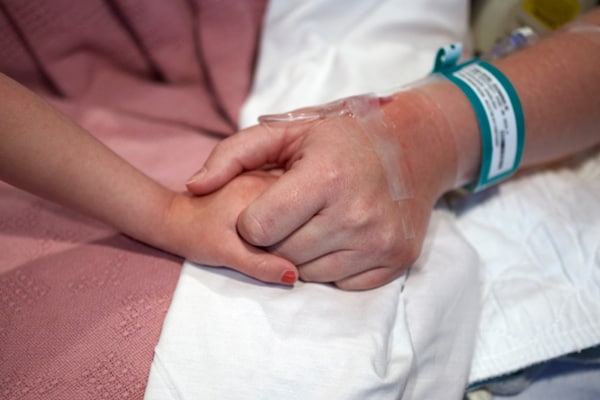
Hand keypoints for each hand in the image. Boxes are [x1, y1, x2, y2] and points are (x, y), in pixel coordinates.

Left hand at [187, 93, 457, 289]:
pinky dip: (331, 265)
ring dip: (301, 254)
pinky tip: (338, 236)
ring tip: (314, 222)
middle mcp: (355, 213)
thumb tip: (193, 188)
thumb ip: (232, 155)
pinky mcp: (397, 259)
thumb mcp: (287, 132)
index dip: (253, 220)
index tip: (267, 205)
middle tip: (292, 213)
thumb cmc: (341, 138)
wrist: (415, 146)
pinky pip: (341, 282)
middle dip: (276, 238)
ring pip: (309, 275)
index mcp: (324, 176)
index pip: (258, 229)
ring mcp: (380, 240)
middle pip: (282, 256)